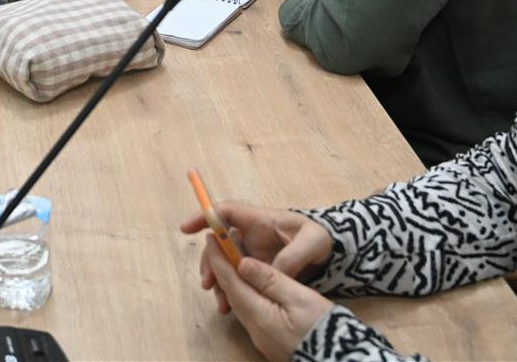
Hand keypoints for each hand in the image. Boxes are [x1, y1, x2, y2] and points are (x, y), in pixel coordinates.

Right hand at [181, 202, 333, 291]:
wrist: (330, 254)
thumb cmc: (320, 238)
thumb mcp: (313, 242)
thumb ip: (293, 255)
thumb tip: (272, 272)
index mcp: (260, 220)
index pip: (226, 211)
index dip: (205, 215)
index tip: (186, 228)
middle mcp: (251, 234)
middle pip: (219, 242)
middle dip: (210, 261)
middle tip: (208, 283)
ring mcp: (252, 252)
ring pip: (225, 262)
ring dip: (218, 279)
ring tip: (221, 302)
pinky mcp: (256, 269)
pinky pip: (237, 277)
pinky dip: (230, 289)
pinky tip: (231, 305)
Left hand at [206, 248, 333, 361]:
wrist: (339, 359)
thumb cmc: (323, 327)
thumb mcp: (299, 298)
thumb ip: (270, 280)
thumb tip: (243, 263)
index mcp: (258, 314)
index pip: (230, 280)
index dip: (219, 257)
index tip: (211, 236)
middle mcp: (253, 327)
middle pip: (230, 292)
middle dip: (222, 267)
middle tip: (220, 244)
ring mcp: (260, 336)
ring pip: (238, 302)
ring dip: (232, 281)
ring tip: (233, 260)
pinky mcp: (269, 341)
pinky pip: (249, 312)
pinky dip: (245, 294)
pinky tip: (251, 286)